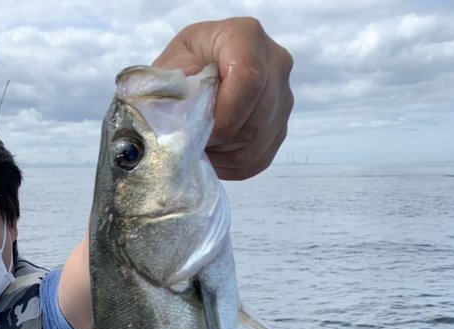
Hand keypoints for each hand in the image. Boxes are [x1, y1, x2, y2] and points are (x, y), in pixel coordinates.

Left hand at [153, 17, 293, 179]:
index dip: (223, 115)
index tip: (200, 130)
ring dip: (223, 155)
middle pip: (254, 119)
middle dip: (220, 139)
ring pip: (256, 143)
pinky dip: (232, 166)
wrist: (200, 74)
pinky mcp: (280, 128)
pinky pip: (259, 159)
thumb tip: (189, 102)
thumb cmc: (184, 66)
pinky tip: (214, 154)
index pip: (249, 80)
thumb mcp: (171, 64)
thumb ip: (176, 81)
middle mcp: (275, 64)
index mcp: (246, 37)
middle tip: (194, 142)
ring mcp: (283, 98)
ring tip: (201, 146)